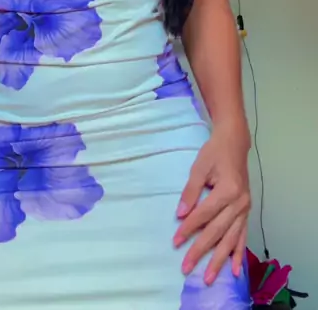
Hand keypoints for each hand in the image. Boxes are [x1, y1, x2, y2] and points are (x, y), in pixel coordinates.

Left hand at [173, 123, 250, 284]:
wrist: (235, 143)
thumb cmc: (214, 152)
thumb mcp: (199, 167)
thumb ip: (190, 191)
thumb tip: (180, 214)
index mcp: (228, 190)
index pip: (205, 214)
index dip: (189, 228)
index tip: (176, 241)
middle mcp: (239, 203)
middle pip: (217, 231)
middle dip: (201, 250)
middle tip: (186, 267)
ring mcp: (245, 209)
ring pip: (231, 239)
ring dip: (220, 260)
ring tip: (210, 278)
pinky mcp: (246, 211)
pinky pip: (242, 236)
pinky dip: (238, 254)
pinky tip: (235, 270)